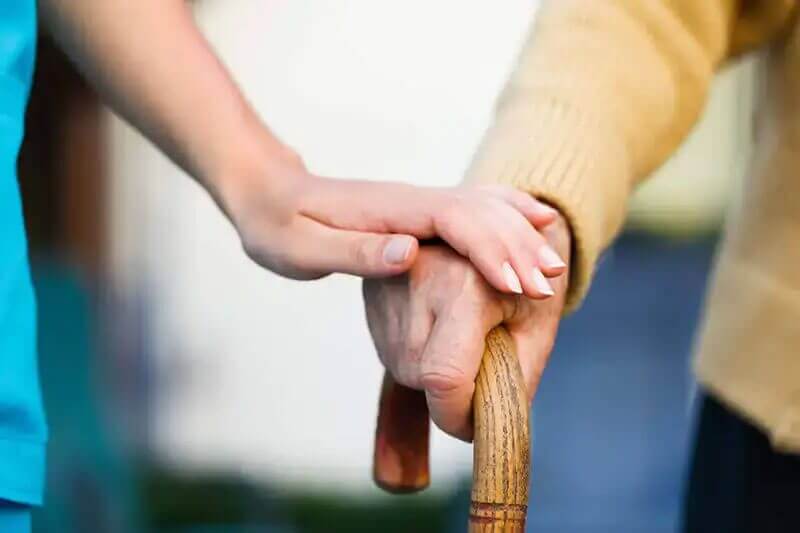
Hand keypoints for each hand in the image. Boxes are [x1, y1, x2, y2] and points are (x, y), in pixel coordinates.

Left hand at [216, 150, 565, 292]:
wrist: (266, 193)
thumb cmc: (277, 226)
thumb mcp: (302, 247)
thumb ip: (356, 252)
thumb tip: (410, 253)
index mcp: (391, 210)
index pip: (455, 221)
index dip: (490, 249)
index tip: (518, 284)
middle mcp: (413, 200)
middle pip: (479, 213)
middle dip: (517, 248)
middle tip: (549, 286)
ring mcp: (418, 203)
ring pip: (483, 209)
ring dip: (519, 235)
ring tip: (553, 265)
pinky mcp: (418, 213)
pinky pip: (474, 209)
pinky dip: (508, 214)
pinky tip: (534, 220)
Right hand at [363, 214, 570, 440]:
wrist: (497, 222)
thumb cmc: (527, 276)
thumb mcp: (537, 326)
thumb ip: (515, 380)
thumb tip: (485, 427)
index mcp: (464, 283)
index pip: (444, 377)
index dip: (458, 416)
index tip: (476, 425)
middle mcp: (416, 278)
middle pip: (423, 378)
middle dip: (454, 393)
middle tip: (484, 363)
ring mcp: (386, 283)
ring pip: (405, 369)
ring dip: (435, 374)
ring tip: (464, 335)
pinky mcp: (371, 291)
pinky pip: (393, 350)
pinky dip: (420, 355)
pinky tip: (440, 325)